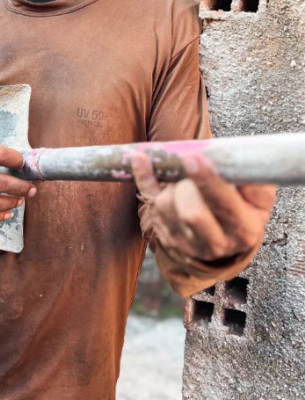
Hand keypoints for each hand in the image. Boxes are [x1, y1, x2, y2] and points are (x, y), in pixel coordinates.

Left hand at [130, 152, 275, 262]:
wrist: (226, 237)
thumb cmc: (244, 209)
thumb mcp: (260, 198)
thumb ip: (253, 178)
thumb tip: (235, 158)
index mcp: (243, 230)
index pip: (224, 206)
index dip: (208, 182)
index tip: (194, 158)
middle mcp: (215, 242)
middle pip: (191, 213)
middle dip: (186, 185)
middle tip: (189, 164)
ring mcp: (184, 241)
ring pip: (165, 208)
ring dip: (171, 184)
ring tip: (185, 177)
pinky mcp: (164, 232)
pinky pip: (148, 200)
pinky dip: (143, 176)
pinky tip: (139, 158)